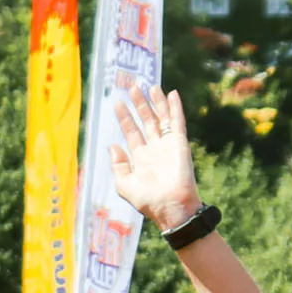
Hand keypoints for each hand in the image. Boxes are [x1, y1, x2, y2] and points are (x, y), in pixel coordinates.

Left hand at [107, 82, 202, 232]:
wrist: (170, 206)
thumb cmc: (147, 200)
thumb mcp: (124, 184)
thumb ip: (118, 165)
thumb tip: (112, 146)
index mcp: (141, 158)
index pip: (132, 132)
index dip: (125, 117)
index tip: (118, 103)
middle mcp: (154, 148)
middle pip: (146, 120)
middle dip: (139, 104)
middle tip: (133, 87)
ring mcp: (167, 144)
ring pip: (161, 117)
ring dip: (156, 102)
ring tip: (149, 86)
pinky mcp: (179, 142)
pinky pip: (176, 121)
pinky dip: (174, 108)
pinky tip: (171, 94)